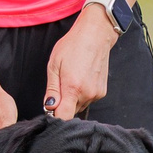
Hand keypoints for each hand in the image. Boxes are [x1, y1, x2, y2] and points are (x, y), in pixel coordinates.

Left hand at [45, 5, 116, 121]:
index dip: (55, 117)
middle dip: (63, 104)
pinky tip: (81, 79)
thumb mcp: (54, 65)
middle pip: (70, 112)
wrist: (95, 36)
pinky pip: (87, 100)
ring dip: (72, 99)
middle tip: (60, 84)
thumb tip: (49, 107)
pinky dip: (82, 94)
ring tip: (72, 78)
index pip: (64, 117)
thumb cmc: (72, 46)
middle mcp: (87, 94)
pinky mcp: (102, 92)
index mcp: (73, 88)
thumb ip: (52, 90)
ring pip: (79, 106)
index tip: (51, 109)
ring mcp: (96, 94)